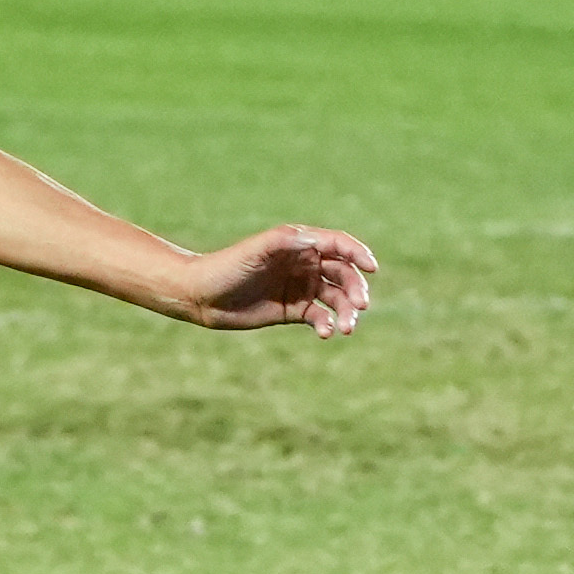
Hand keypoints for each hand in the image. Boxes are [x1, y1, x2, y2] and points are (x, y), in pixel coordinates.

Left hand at [179, 224, 377, 336]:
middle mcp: (304, 264)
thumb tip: (317, 240)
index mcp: (299, 244)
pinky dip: (326, 324)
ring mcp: (300, 288)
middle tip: (360, 306)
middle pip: (343, 274)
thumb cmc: (227, 266)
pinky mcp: (293, 311)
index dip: (358, 254)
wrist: (201, 295)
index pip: (338, 245)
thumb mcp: (257, 249)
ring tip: (345, 328)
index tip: (372, 268)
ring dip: (346, 312)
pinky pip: (319, 317)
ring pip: (336, 299)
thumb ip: (286, 241)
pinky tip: (325, 333)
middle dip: (355, 289)